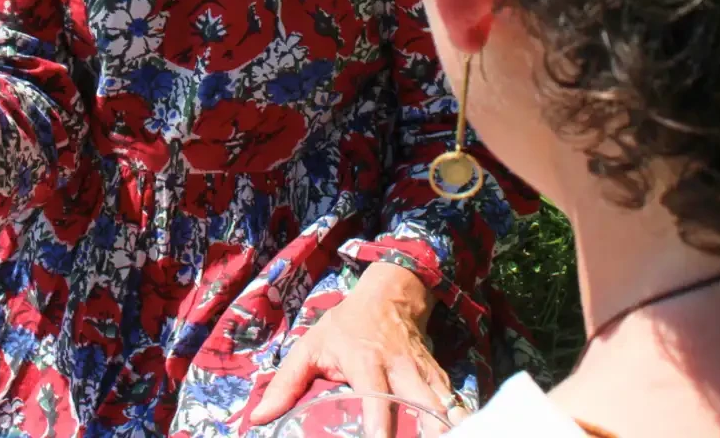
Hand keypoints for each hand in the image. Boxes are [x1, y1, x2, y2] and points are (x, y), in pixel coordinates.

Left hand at [248, 263, 461, 436]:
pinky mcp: (442, 380)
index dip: (379, 425)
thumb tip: (258, 418)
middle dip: (432, 432)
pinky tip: (461, 434)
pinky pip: (456, 407)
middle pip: (424, 406)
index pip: (376, 399)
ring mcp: (427, 375)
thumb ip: (286, 384)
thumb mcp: (310, 347)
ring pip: (447, 408)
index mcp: (367, 363)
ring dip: (449, 430)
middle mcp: (403, 370)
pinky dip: (460, 425)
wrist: (391, 296)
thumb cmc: (345, 328)